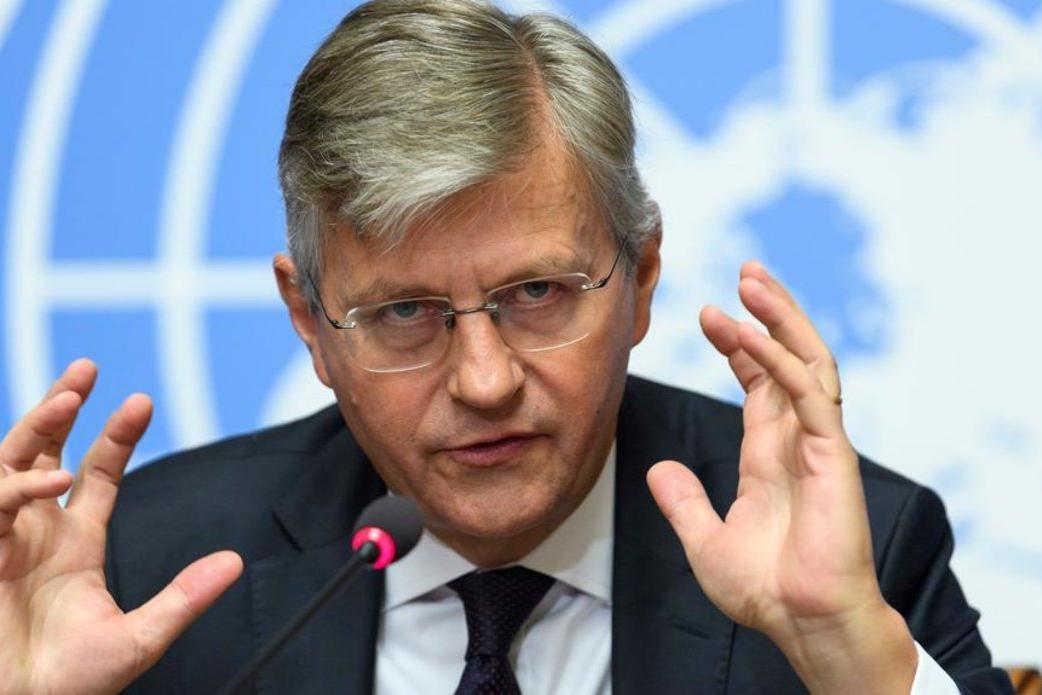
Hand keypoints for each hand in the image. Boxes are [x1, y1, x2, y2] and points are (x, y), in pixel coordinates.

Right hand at [0, 359, 242, 694]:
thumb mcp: (139, 638)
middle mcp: (36, 532)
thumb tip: (234, 563)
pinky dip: (18, 486)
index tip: (140, 400)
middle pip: (45, 451)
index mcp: (75, 543)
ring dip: (35, 426)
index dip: (117, 435)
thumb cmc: (70, 686)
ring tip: (68, 396)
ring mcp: (1, 539)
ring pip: (11, 462)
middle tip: (86, 367)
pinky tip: (53, 479)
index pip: (97, 473)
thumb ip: (183, 598)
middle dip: (59, 407)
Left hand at [647, 262, 916, 693]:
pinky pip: (807, 393)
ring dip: (780, 319)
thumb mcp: (706, 539)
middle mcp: (797, 440)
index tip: (710, 316)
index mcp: (771, 455)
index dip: (741, 347)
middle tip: (745, 271)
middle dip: (768, 313)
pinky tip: (751, 335)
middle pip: (789, 358)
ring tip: (751, 280)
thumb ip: (684, 502)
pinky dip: (781, 360)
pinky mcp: (832, 455)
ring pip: (806, 362)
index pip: (761, 383)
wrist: (802, 624)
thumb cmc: (767, 591)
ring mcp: (818, 443)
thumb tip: (658, 469)